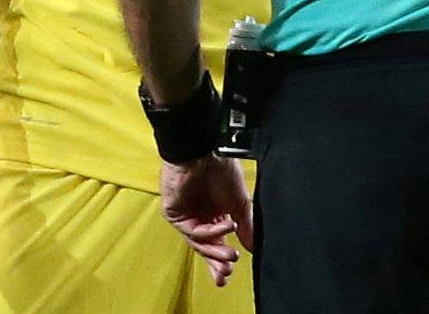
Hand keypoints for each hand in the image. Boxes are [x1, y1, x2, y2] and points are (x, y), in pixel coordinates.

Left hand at [160, 154, 253, 287]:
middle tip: (227, 272)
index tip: (229, 275)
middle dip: (216, 262)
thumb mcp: (240, 203)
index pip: (216, 243)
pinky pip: (191, 231)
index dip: (222, 260)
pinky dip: (210, 232)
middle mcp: (199, 216)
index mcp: (214, 214)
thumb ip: (246, 227)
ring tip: (231, 256)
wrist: (206, 152)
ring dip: (215, 251)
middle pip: (204, 248)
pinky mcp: (174, 212)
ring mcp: (186, 214)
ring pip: (197, 243)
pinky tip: (226, 226)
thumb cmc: (222, 169)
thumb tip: (254, 248)